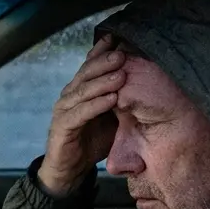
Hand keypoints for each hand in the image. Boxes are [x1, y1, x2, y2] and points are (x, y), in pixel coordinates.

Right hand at [37, 29, 126, 195]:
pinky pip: (80, 113)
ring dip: (102, 81)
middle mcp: (69, 95)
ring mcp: (63, 110)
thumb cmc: (92, 140)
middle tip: (122, 54)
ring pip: (83, 90)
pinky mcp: (61, 127)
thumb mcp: (112, 116)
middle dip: (104, 62)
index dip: (101, 51)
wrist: (70, 170)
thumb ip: (122, 100)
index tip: (118, 38)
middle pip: (85, 73)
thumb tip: (147, 82)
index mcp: (80, 89)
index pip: (90, 65)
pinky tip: (111, 99)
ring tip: (121, 74)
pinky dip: (96, 105)